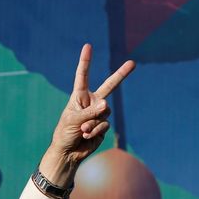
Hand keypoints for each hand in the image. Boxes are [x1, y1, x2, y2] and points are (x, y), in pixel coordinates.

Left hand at [40, 44, 134, 185]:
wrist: (68, 152)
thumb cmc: (64, 133)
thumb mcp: (73, 120)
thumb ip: (89, 112)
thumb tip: (106, 105)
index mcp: (79, 96)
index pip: (83, 76)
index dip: (85, 61)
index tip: (87, 46)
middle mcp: (91, 102)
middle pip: (110, 86)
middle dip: (121, 74)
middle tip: (133, 63)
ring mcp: (99, 113)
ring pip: (105, 112)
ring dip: (93, 123)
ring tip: (82, 130)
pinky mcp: (103, 125)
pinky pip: (104, 124)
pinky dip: (95, 130)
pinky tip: (86, 136)